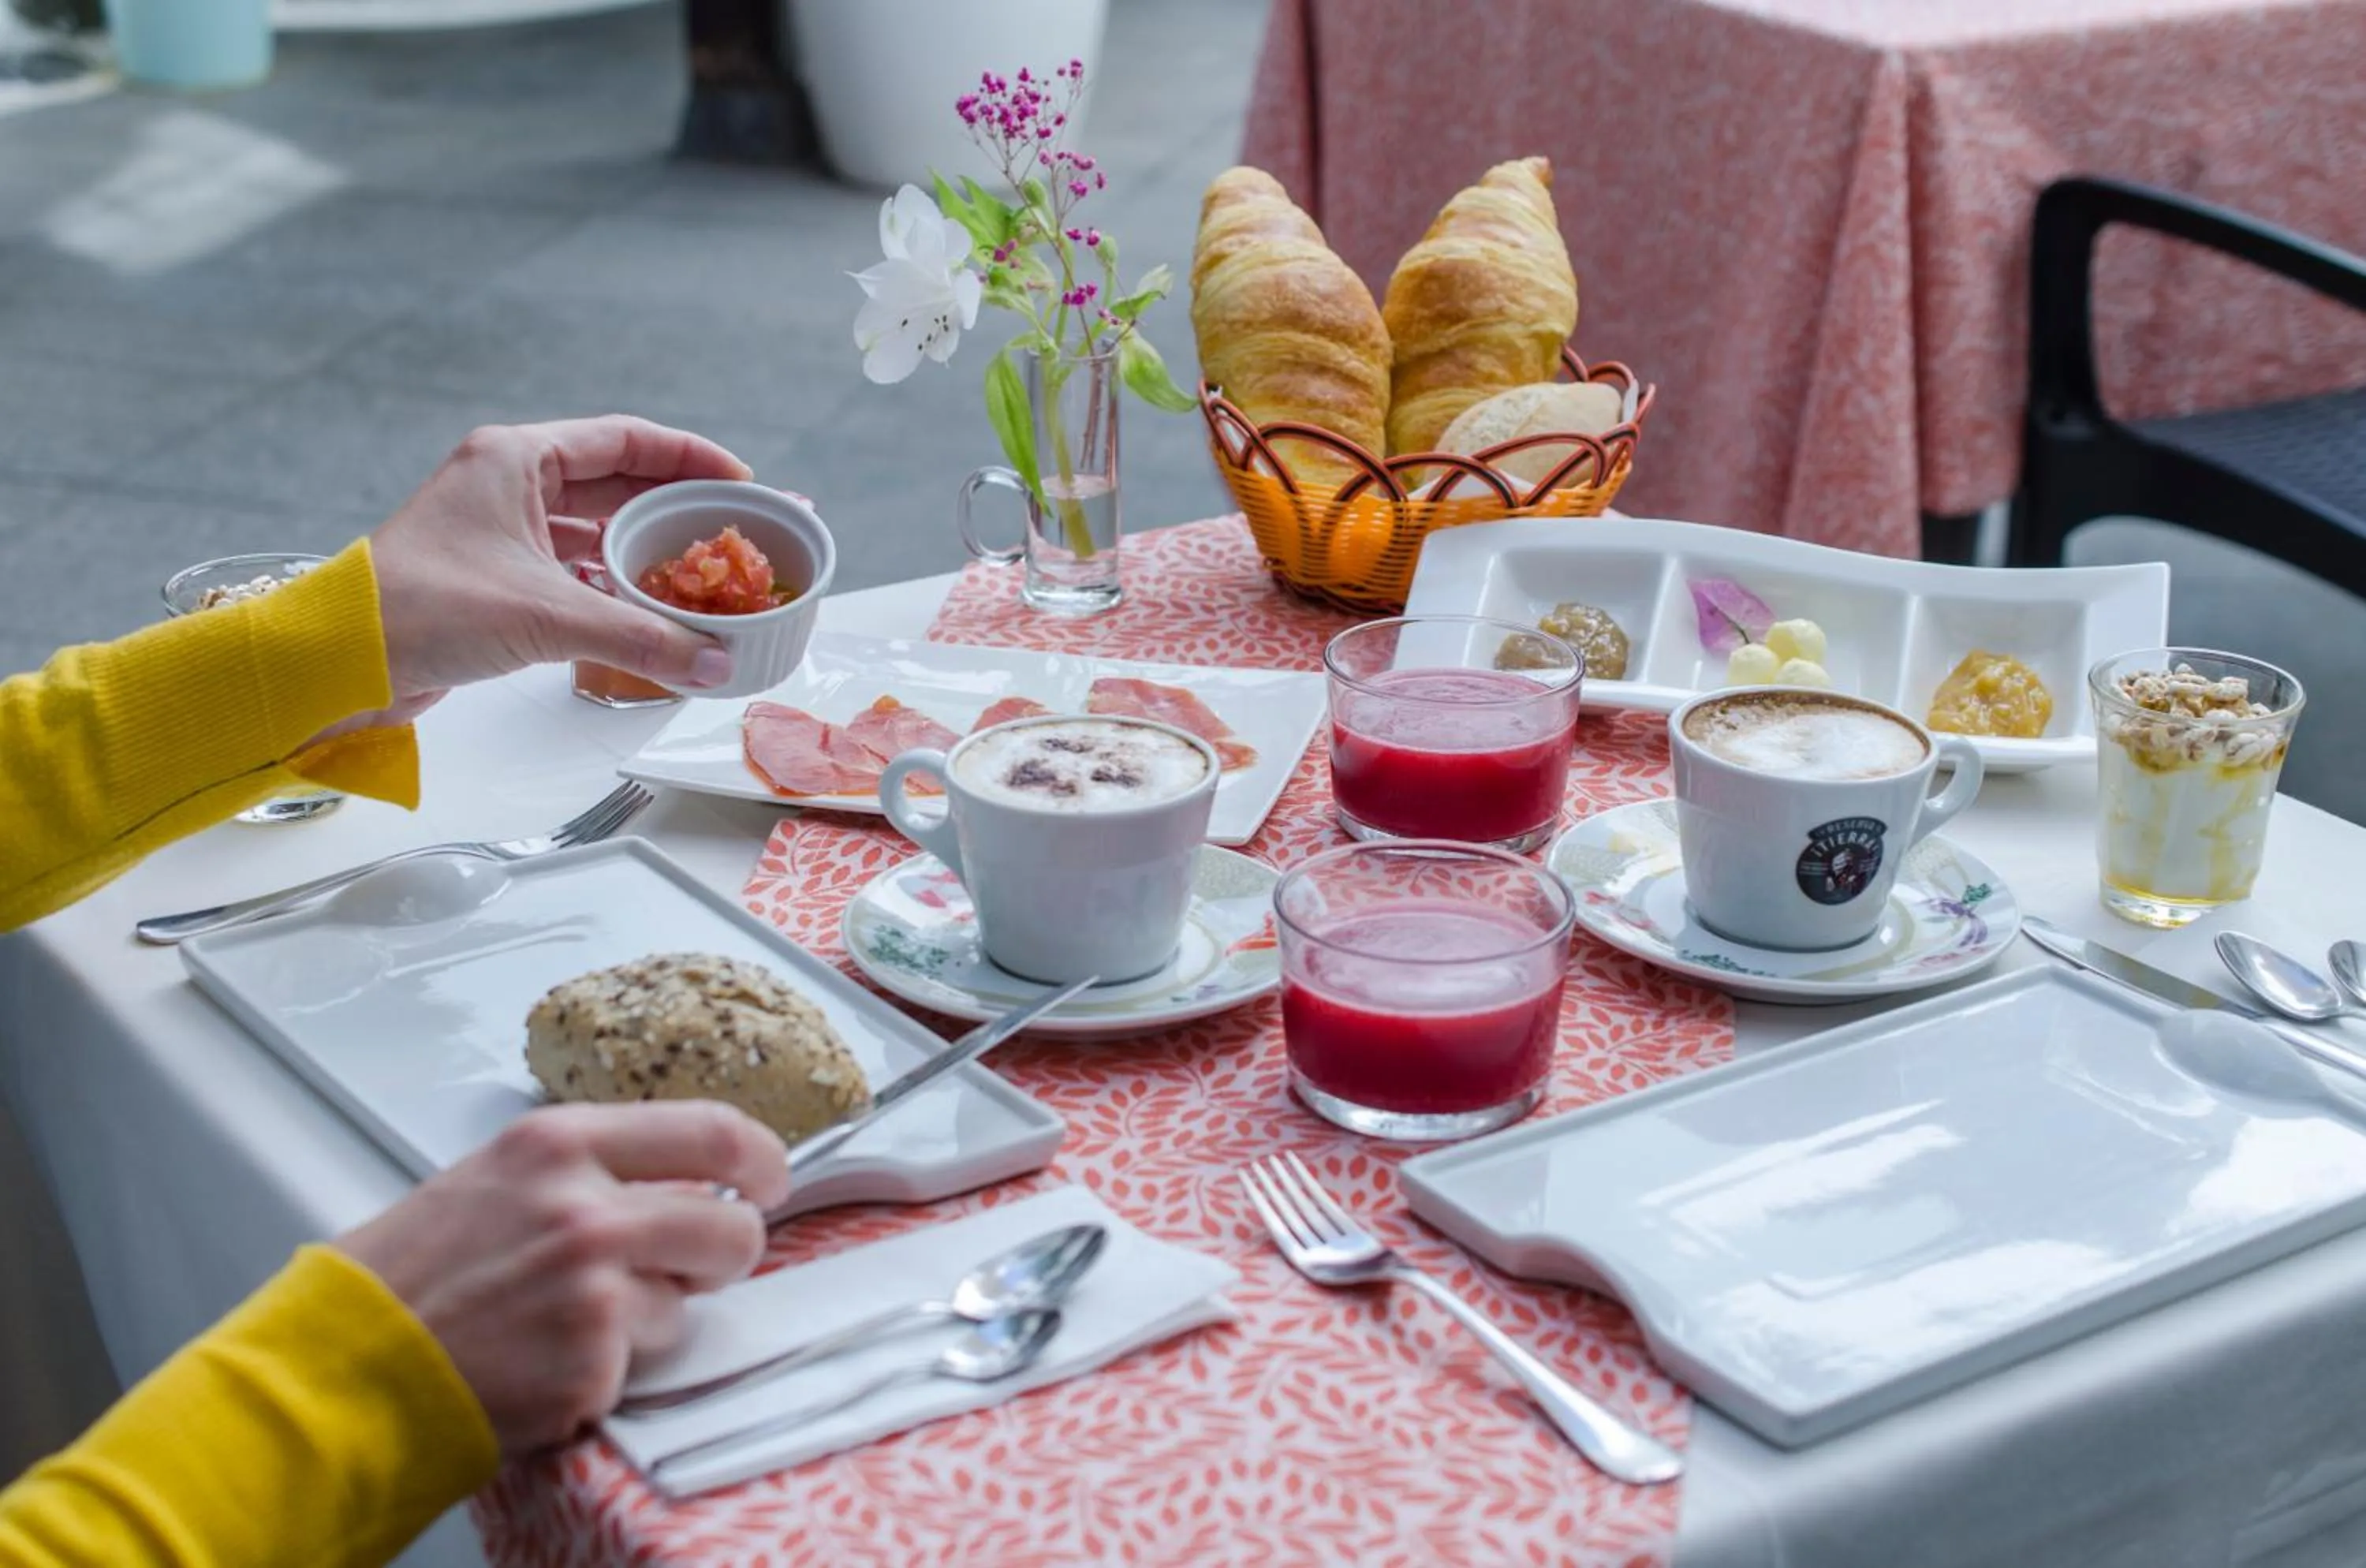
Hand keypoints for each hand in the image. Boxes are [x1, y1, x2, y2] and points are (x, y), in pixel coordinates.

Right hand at [336, 1102, 790, 1453]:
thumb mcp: (497, 1179)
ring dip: (648, 1320)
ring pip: (686, 1305)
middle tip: (692, 1266)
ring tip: (568, 1322)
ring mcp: (595, 1292)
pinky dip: (606, 1372)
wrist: (345, 1367)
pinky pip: (642, 1366)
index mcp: (559, 1145)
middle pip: (730, 1227)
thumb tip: (684, 1179)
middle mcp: (586, 1210)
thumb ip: (591, 1172)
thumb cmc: (411, 1276)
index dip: (762, 1158)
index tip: (771, 1178)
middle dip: (725, 1252)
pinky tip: (546, 1362)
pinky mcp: (592, 1367)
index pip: (713, 1130)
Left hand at [367, 416, 755, 701]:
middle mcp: (508, 484)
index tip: (742, 483)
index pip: (625, 440)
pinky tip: (650, 612)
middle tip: (735, 532)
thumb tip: (714, 664)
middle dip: (679, 509)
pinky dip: (615, 588)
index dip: (691, 459)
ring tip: (704, 574)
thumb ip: (639, 637)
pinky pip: (576, 571)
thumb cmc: (418, 609)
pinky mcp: (496, 579)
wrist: (339, 660)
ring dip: (648, 553)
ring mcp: (501, 532)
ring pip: (597, 530)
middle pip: (618, 484)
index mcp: (515, 458)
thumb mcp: (545, 616)